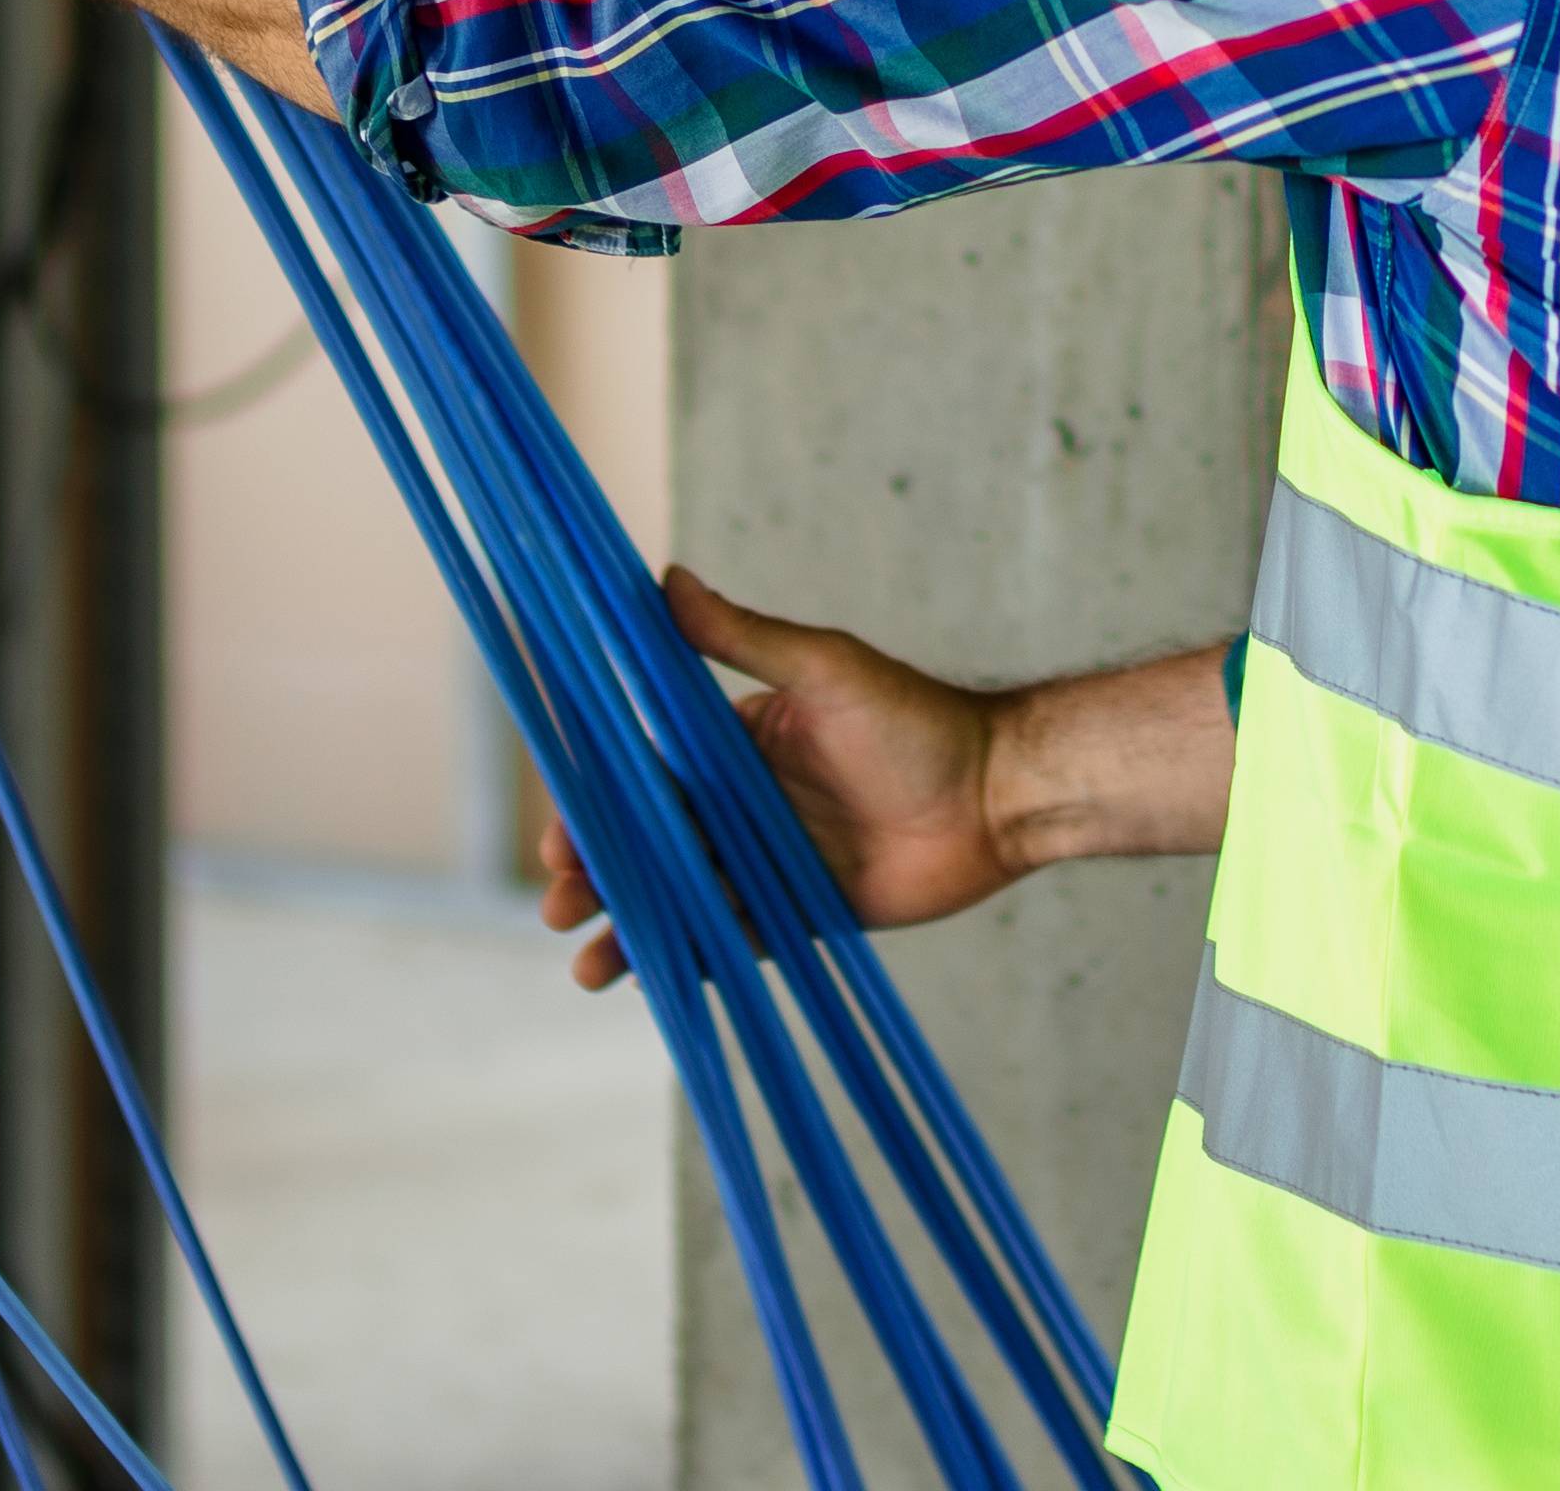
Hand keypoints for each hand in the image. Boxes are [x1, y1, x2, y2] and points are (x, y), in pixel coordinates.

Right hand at [537, 568, 1018, 992]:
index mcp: (737, 743)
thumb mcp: (824, 670)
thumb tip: (664, 579)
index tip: (560, 837)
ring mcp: (769, 861)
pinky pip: (732, 939)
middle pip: (652, 844)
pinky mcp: (801, 912)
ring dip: (631, 928)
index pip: (647, 775)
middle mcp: (744, 803)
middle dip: (600, 877)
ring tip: (588, 968)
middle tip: (559, 907)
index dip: (598, 809)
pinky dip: (688, 958)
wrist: (1000, 795)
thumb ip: (743, 638)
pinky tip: (647, 980)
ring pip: (682, 897)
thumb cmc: (917, 721)